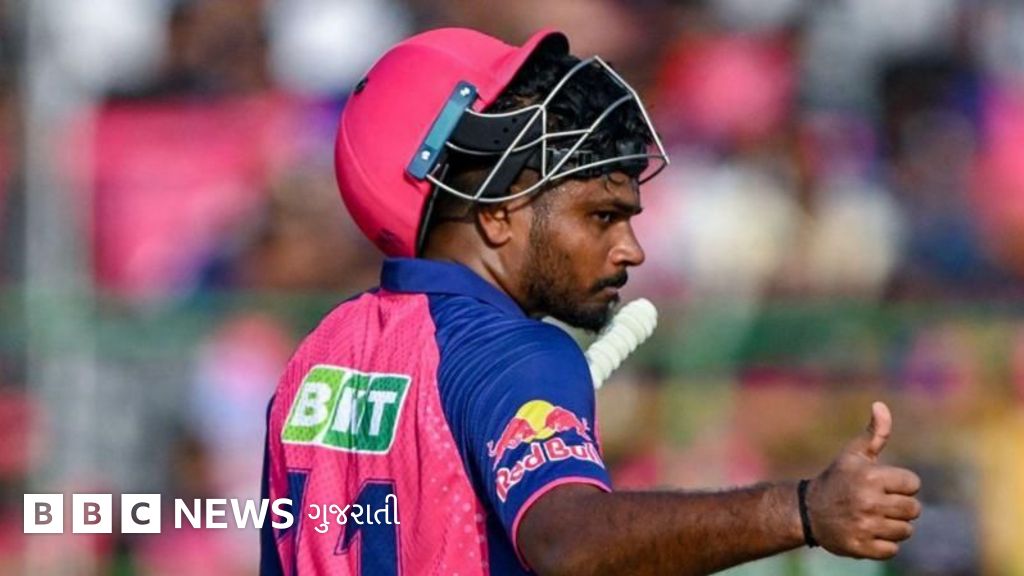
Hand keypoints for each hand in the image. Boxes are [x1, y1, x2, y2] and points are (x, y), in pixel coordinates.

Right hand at [805, 402, 921, 559]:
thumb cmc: (836, 480)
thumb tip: (880, 405)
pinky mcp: (861, 547)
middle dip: (900, 507)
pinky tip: (867, 533)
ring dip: (893, 526)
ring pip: (905, 531)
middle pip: (913, 510)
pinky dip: (883, 544)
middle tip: (879, 504)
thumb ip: (875, 433)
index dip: (901, 485)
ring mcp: (865, 526)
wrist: (807, 511)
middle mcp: (868, 502)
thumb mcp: (853, 455)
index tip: (882, 485)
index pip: (913, 484)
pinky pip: (892, 550)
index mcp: (870, 477)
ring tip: (873, 518)